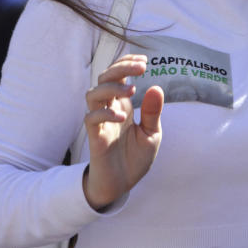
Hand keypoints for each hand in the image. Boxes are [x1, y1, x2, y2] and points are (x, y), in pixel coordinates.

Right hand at [82, 55, 162, 210]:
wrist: (122, 186)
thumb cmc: (135, 159)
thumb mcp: (151, 134)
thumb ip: (153, 113)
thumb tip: (156, 87)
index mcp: (123, 104)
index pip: (118, 74)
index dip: (127, 63)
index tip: (144, 61)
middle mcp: (109, 108)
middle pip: (105, 77)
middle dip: (121, 67)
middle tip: (141, 68)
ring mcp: (100, 122)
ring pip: (93, 93)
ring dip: (112, 87)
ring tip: (132, 91)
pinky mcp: (94, 137)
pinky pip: (91, 119)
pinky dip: (105, 114)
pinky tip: (122, 117)